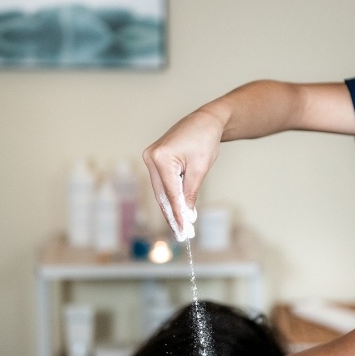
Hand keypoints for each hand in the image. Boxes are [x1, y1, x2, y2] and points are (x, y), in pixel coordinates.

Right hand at [143, 108, 223, 231]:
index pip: (171, 194)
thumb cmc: (205, 140)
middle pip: (162, 195)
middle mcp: (150, 157)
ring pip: (161, 191)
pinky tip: (178, 212)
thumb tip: (187, 216)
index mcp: (161, 157)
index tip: (184, 232)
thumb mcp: (200, 169)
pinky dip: (171, 197)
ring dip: (171, 209)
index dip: (178, 215)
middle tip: (183, 235)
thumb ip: (190, 193)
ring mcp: (150, 158)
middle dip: (173, 216)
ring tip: (181, 227)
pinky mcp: (154, 160)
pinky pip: (162, 184)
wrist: (205, 120)